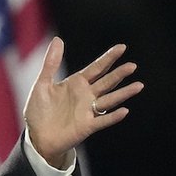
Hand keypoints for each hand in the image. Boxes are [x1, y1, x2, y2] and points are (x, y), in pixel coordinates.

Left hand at [23, 37, 143, 167]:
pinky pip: (102, 121)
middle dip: (119, 74)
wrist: (36, 136)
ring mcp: (88, 111)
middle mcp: (86, 96)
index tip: (122, 47)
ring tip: (138, 85)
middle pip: (106, 82)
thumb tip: (58, 39)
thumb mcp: (43, 84)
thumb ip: (51, 63)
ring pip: (109, 100)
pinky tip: (124, 111)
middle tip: (132, 66)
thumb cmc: (39, 111)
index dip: (108, 58)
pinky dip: (113, 116)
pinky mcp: (87, 126)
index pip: (96, 68)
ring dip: (123, 93)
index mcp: (76, 84)